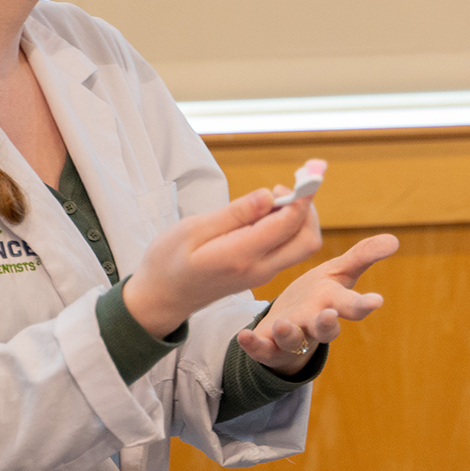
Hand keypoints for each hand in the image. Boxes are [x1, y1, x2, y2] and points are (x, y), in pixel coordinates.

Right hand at [120, 189, 323, 336]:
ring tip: (271, 198)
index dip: (302, 196)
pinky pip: (287, 249)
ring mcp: (262, 274)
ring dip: (298, 218)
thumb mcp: (193, 230)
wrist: (162, 297)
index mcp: (241, 257)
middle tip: (284, 187)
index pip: (287, 225)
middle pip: (307, 241)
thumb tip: (269, 196)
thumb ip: (235, 214)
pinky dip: (287, 228)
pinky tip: (264, 214)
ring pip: (301, 246)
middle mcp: (259, 269)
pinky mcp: (261, 272)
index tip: (307, 173)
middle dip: (307, 209)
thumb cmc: (168, 260)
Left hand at [236, 233, 399, 370]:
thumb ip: (362, 256)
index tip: (376, 300)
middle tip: (329, 316)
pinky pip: (261, 349)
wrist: (287, 324)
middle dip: (327, 324)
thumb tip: (394, 239)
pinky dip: (253, 345)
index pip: (352, 307)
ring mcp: (292, 338)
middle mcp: (314, 324)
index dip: (363, 305)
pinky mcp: (268, 347)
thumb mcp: (338, 274)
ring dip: (289, 333)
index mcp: (332, 305)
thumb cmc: (317, 296)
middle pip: (325, 328)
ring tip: (283, 323)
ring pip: (293, 340)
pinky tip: (244, 336)